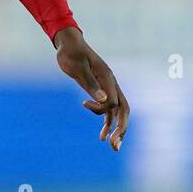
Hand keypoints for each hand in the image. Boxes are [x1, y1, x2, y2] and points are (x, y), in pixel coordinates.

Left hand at [52, 27, 129, 151]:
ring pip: (117, 113)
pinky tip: (102, 136)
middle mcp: (111, 85)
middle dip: (121, 129)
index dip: (105, 111)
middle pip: (123, 110)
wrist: (69, 44)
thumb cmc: (71, 54)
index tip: (85, 103)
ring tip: (111, 147)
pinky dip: (106, 123)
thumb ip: (91, 84)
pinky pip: (108, 111)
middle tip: (115, 146)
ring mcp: (107, 89)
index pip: (115, 102)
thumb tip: (104, 101)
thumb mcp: (78, 69)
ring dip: (115, 129)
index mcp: (108, 79)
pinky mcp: (100, 91)